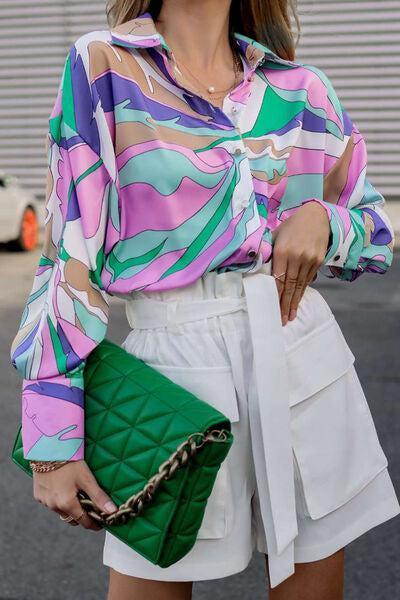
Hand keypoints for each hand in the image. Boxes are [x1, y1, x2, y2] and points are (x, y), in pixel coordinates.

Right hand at [32, 460, 116, 530]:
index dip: (93, 524)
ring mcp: (44, 501)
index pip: (82, 521)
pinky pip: (50, 502)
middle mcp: (54, 506)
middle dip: (81, 516)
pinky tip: (63, 489)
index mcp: (67, 504)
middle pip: (71, 518)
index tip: (100, 524)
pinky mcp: (38, 494)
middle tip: (90, 508)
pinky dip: (58, 500)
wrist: (48, 449)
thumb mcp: (87, 479)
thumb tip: (112, 511)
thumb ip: (99, 497)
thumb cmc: (69, 462)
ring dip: (69, 507)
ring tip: (77, 496)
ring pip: (60, 511)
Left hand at [271, 201, 330, 324]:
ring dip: (295, 302)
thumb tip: (259, 270)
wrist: (317, 215)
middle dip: (285, 305)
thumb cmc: (291, 226)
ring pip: (301, 285)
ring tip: (290, 316)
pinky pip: (309, 279)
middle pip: (290, 286)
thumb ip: (269, 252)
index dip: (276, 296)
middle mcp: (297, 257)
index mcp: (282, 251)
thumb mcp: (276, 235)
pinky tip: (298, 301)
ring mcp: (310, 260)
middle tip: (282, 321)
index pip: (278, 279)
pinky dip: (303, 291)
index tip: (272, 310)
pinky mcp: (319, 261)